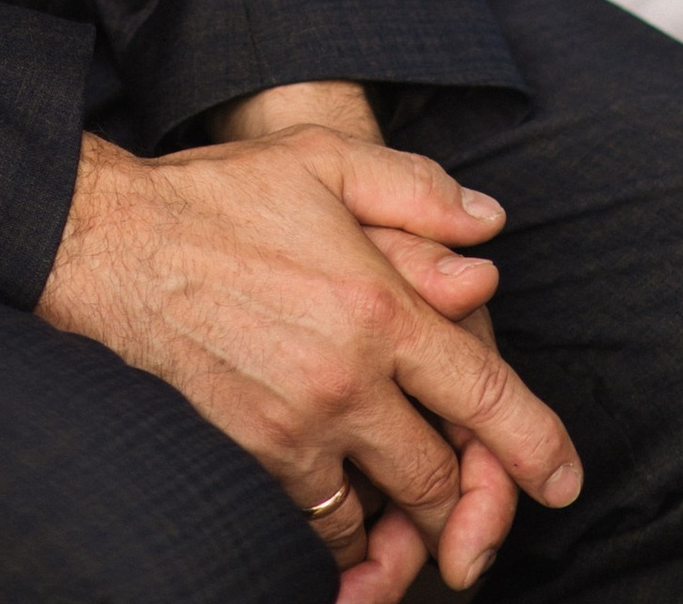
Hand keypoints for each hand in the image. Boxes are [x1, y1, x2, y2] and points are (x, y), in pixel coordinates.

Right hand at [214, 82, 523, 582]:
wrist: (118, 246)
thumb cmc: (225, 195)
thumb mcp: (328, 160)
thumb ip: (419, 190)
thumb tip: (490, 228)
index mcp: (379, 306)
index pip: (483, 395)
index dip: (535, 446)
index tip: (565, 481)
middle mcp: (347, 381)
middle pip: (439, 474)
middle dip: (466, 489)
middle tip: (470, 482)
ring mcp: (297, 428)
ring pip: (383, 510)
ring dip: (404, 511)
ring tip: (405, 497)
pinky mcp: (254, 456)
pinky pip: (321, 522)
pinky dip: (344, 523)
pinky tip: (348, 499)